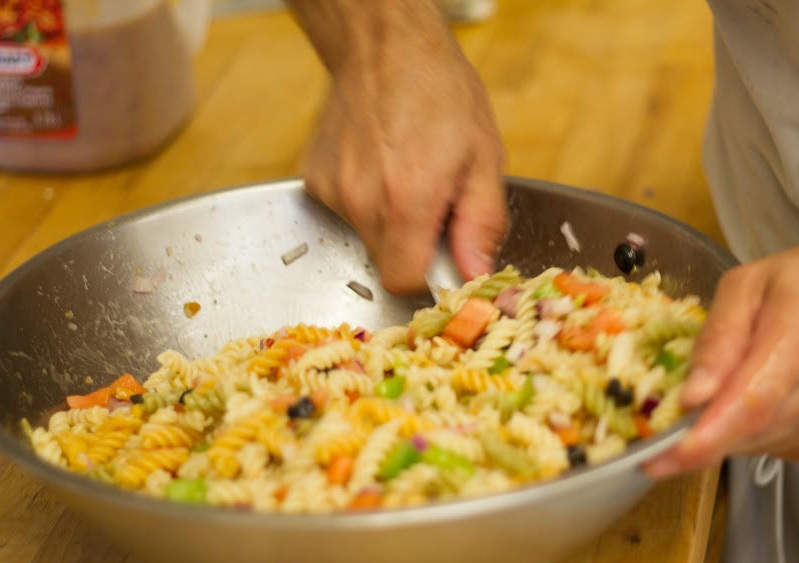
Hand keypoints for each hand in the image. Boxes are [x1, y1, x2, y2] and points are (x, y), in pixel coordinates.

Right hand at [298, 1, 506, 293]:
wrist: (384, 45)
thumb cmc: (441, 92)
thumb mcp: (484, 157)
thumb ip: (481, 224)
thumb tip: (474, 274)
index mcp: (407, 200)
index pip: (404, 281)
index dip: (427, 278)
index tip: (441, 257)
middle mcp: (361, 200)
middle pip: (384, 263)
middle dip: (412, 247)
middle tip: (432, 204)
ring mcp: (332, 190)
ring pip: (364, 239)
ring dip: (389, 222)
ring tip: (405, 175)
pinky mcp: (315, 180)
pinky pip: (346, 213)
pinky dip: (365, 201)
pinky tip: (379, 165)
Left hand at [645, 242, 798, 476]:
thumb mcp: (750, 283)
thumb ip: (718, 336)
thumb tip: (691, 397)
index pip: (752, 402)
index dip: (704, 437)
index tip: (658, 458)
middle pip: (748, 432)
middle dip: (695, 439)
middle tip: (657, 435)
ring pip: (755, 446)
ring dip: (723, 432)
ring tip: (722, 395)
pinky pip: (773, 451)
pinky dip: (750, 435)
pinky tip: (760, 402)